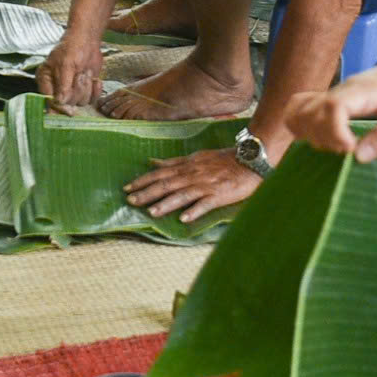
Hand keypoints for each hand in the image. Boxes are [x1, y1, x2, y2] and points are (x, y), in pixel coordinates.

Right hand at [37, 35, 103, 114]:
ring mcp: (71, 90)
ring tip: (86, 71)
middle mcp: (56, 88)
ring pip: (80, 102)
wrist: (88, 41)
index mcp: (45, 80)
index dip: (59, 107)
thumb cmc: (73, 48)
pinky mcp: (84, 91)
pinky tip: (95, 79)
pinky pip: (91, 100)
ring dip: (86, 87)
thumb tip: (60, 102)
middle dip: (77, 89)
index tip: (69, 110)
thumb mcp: (66, 64)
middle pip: (67, 103)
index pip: (49, 101)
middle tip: (81, 73)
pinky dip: (95, 90)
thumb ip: (63, 84)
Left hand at [122, 146, 262, 222]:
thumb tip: (153, 162)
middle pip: (166, 184)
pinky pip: (205, 204)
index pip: (160, 173)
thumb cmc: (222, 159)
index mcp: (187, 166)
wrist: (250, 160)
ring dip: (166, 203)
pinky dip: (194, 210)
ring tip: (152, 212)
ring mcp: (206, 185)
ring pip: (182, 194)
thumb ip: (174, 162)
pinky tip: (184, 219)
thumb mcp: (196, 157)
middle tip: (131, 201)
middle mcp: (193, 175)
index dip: (142, 181)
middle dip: (147, 193)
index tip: (126, 188)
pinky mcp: (219, 195)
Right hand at [284, 59, 376, 161]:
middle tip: (349, 149)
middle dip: (325, 139)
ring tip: (336, 144)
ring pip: (301, 111)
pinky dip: (301, 124)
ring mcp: (332, 93)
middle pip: (312, 113)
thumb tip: (357, 157)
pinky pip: (300, 107)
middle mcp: (342, 90)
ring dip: (311, 134)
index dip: (335, 131)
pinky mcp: (329, 98)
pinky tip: (320, 137)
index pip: (334, 106)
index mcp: (363, 92)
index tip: (350, 148)